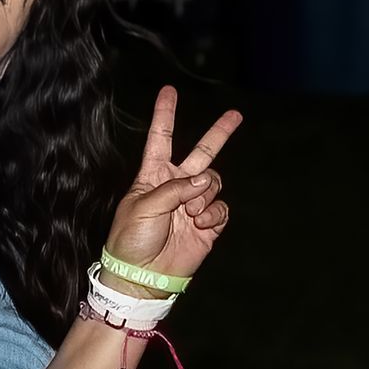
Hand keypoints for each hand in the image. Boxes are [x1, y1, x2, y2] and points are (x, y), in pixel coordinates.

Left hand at [101, 86, 240, 287]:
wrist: (142, 277)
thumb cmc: (131, 240)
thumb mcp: (144, 206)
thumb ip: (174, 188)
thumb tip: (203, 182)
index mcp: (153, 177)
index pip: (161, 139)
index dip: (165, 115)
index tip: (169, 91)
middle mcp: (176, 186)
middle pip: (202, 153)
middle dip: (220, 134)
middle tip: (236, 115)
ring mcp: (193, 205)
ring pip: (214, 182)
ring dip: (205, 194)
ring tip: (190, 213)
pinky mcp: (207, 225)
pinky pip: (221, 208)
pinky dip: (213, 213)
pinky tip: (200, 222)